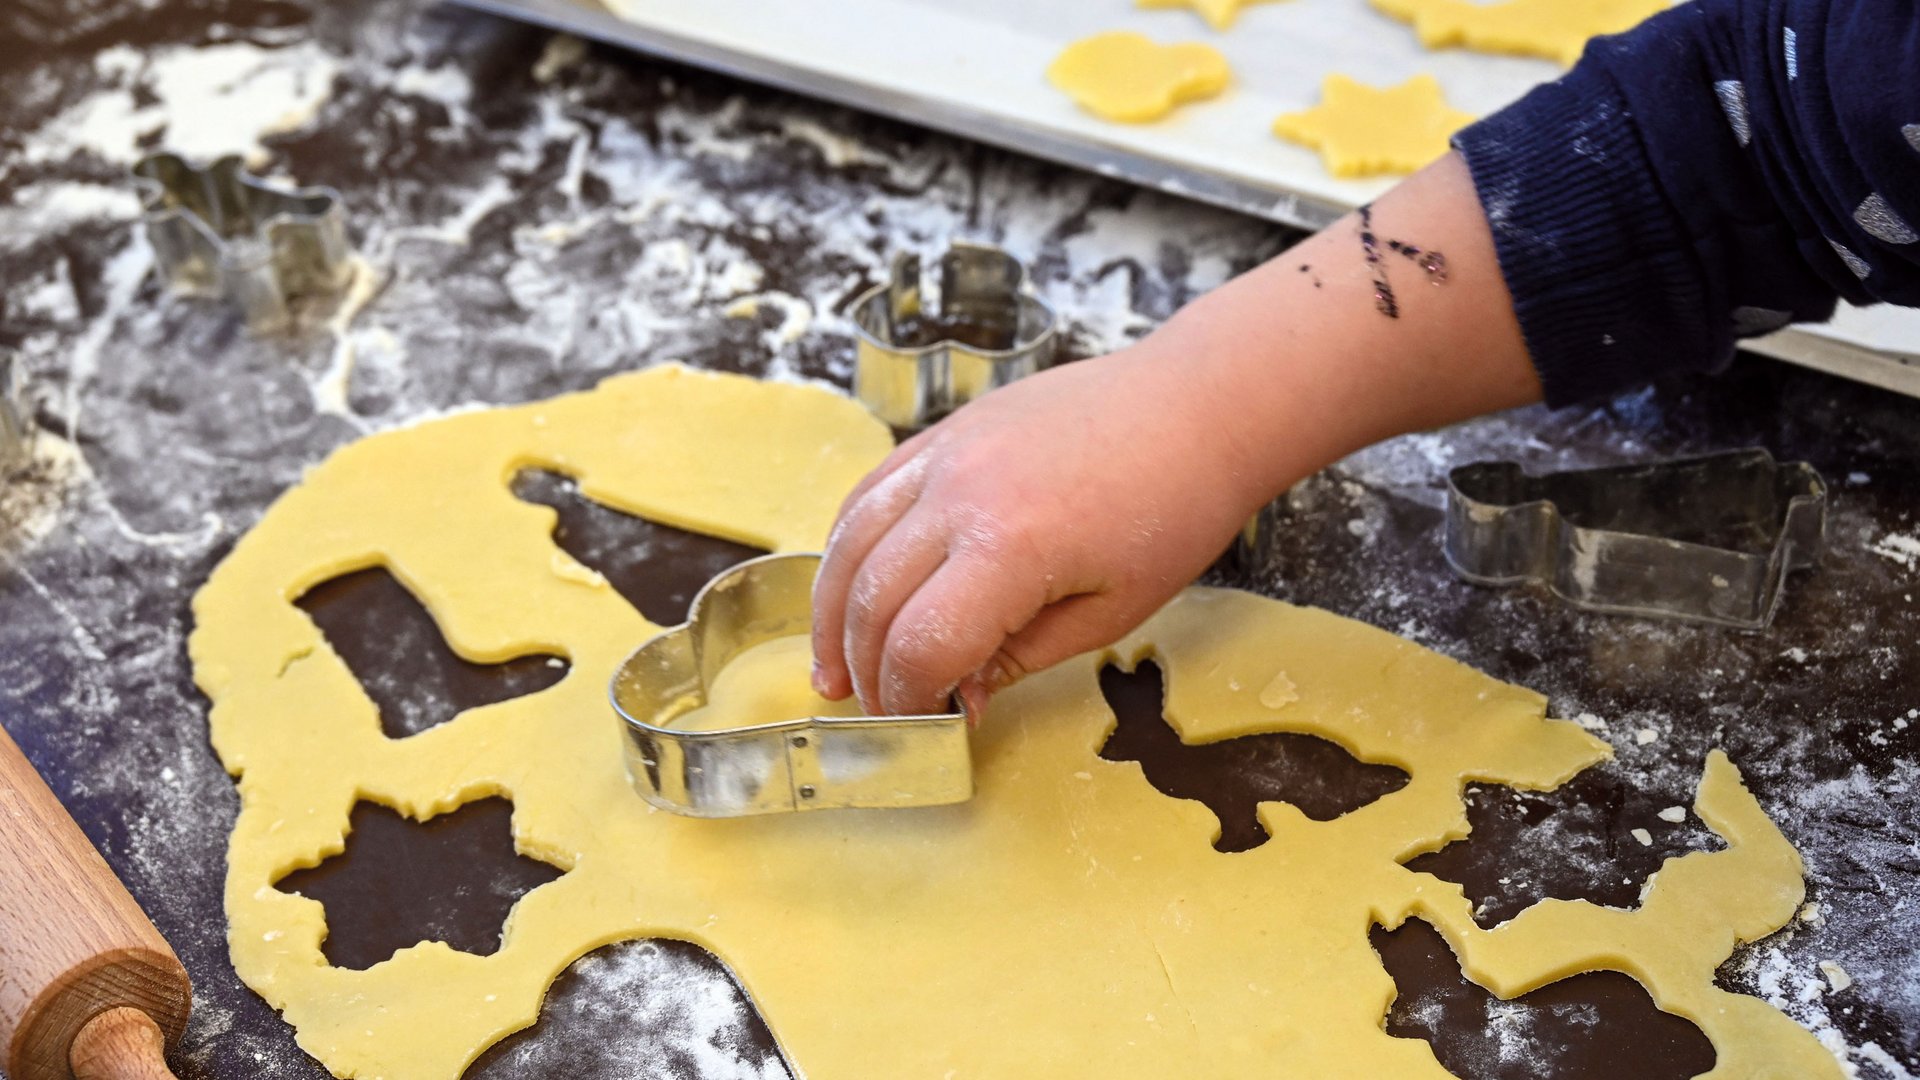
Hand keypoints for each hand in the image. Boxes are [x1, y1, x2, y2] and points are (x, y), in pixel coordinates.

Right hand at [811, 153, 1541, 718]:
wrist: (1197, 405)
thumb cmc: (1173, 510)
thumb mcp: (1110, 612)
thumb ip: (1019, 658)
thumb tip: (956, 694)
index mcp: (1012, 548)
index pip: (921, 645)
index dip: (908, 700)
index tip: (921, 727)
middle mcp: (960, 494)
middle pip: (871, 600)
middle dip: (866, 671)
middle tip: (879, 713)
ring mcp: (945, 454)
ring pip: (850, 543)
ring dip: (833, 615)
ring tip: (835, 669)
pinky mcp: (945, 432)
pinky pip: (868, 492)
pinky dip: (846, 548)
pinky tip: (849, 588)